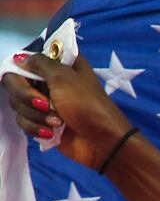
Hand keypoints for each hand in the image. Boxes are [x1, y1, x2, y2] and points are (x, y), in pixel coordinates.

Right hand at [4, 52, 133, 168]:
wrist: (103, 142)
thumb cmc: (87, 105)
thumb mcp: (64, 77)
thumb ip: (39, 63)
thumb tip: (20, 59)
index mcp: (58, 66)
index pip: (25, 60)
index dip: (24, 70)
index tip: (32, 79)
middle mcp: (49, 82)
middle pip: (15, 83)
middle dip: (28, 97)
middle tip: (46, 105)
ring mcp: (45, 103)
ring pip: (18, 104)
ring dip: (35, 115)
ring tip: (57, 122)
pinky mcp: (42, 123)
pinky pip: (23, 121)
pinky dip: (35, 128)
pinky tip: (52, 133)